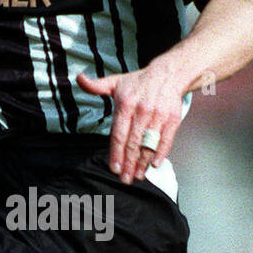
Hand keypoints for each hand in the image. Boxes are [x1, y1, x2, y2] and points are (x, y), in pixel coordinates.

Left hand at [77, 59, 183, 183]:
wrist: (168, 74)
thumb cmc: (139, 82)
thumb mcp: (115, 82)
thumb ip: (96, 86)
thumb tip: (79, 79)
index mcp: (126, 104)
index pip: (119, 134)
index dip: (116, 153)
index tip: (114, 169)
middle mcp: (142, 111)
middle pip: (133, 143)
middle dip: (128, 164)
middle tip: (125, 179)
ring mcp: (158, 116)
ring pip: (149, 144)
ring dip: (143, 163)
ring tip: (137, 176)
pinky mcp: (172, 119)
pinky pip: (166, 140)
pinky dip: (161, 153)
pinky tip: (154, 165)